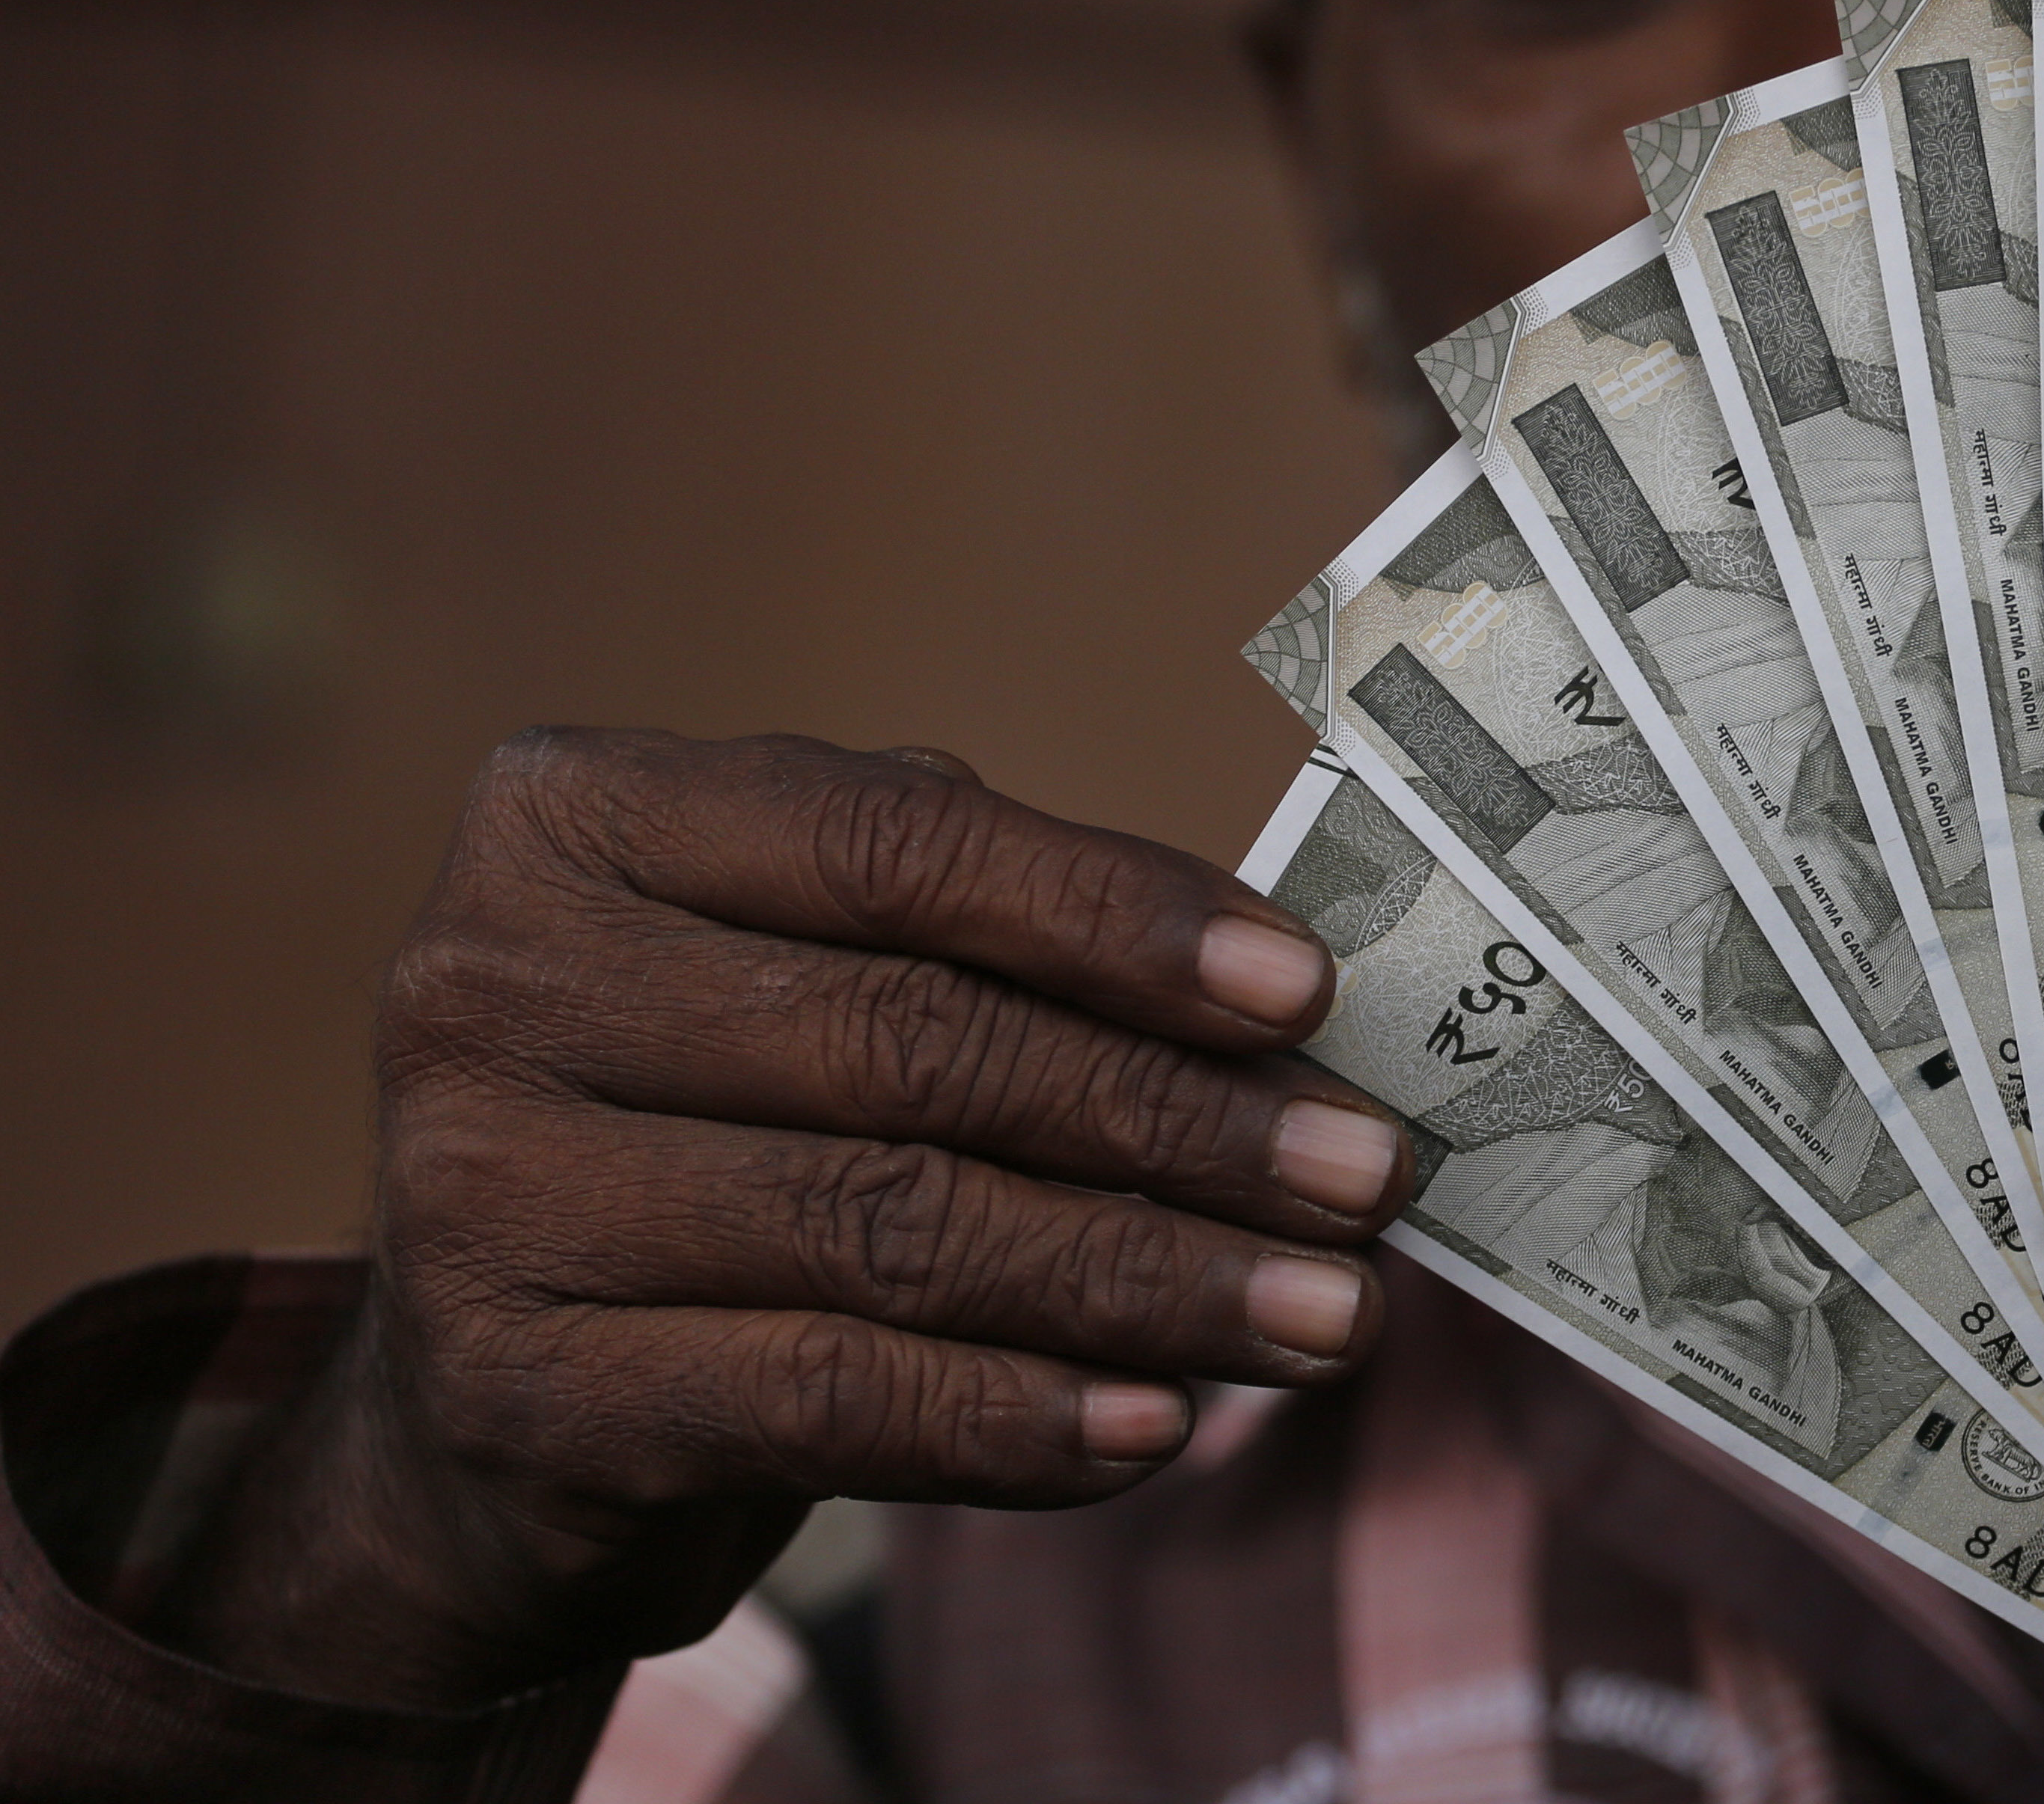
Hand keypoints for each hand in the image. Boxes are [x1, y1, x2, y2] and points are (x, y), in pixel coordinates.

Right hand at [152, 729, 1411, 1710]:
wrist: (492, 1372)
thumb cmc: (727, 1107)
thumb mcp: (819, 965)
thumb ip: (1002, 946)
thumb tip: (1291, 1023)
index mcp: (583, 817)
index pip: (897, 850)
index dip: (1118, 921)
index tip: (1308, 994)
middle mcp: (492, 984)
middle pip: (917, 1049)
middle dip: (1181, 1121)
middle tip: (1367, 1177)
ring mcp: (476, 1194)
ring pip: (894, 1231)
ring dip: (1148, 1283)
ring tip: (1326, 1314)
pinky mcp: (512, 1391)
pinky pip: (824, 1401)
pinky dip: (1015, 1420)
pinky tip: (1159, 1425)